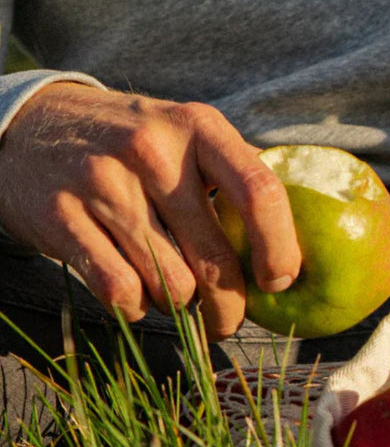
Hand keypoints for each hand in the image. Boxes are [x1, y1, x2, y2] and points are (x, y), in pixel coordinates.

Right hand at [0, 84, 301, 339]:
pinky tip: (135, 294)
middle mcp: (152, 151)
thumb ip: (237, 172)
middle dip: (229, 307)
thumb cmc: (131, 141)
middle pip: (214, 260)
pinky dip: (134, 307)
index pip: (259, 192)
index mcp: (197, 127)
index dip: (279, 249)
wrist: (32, 125)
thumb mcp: (185, 132)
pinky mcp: (63, 217)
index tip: (279, 281)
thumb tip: (298, 240)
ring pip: (170, 285)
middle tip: (228, 321)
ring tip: (172, 293)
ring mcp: (103, 184)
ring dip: (178, 306)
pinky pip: (120, 292)